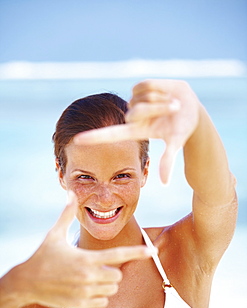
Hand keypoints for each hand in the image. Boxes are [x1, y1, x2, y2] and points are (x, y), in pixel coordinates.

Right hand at [11, 192, 151, 307]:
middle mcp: (88, 277)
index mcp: (86, 258)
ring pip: (112, 289)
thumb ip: (66, 214)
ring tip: (89, 277)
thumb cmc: (42, 256)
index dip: (138, 252)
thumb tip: (70, 193)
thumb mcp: (54, 234)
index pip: (118, 255)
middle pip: (118, 276)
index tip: (152, 250)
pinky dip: (99, 296)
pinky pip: (103, 302)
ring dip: (106, 283)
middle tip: (96, 266)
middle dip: (112, 270)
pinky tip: (85, 288)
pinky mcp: (80, 305)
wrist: (26, 283)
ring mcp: (85, 293)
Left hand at [74, 80, 199, 182]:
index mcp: (135, 130)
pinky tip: (165, 92)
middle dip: (157, 108)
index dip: (94, 138)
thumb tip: (165, 184)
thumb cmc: (182, 128)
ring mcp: (134, 101)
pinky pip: (144, 85)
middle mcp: (132, 116)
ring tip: (171, 103)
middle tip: (173, 108)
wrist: (190, 108)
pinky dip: (159, 87)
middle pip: (134, 111)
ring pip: (140, 97)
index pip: (110, 134)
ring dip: (161, 99)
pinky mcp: (140, 87)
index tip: (76, 141)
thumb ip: (167, 161)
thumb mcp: (175, 142)